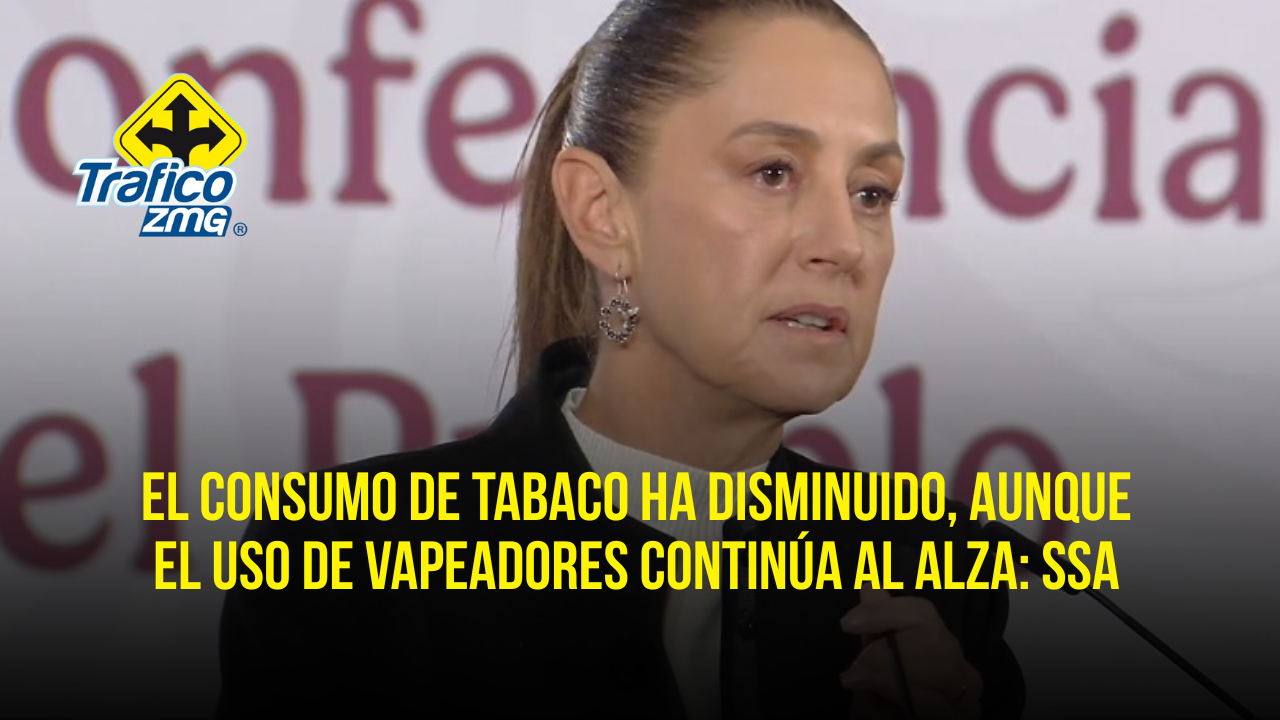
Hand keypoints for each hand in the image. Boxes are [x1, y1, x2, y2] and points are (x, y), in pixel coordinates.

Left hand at [839, 588, 981, 718]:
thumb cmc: (882, 708)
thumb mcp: (871, 670)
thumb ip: (875, 633)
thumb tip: (870, 587)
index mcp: (939, 647)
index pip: (922, 613)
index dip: (884, 612)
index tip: (848, 623)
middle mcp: (961, 666)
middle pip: (933, 638)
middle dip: (887, 651)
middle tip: (856, 669)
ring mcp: (968, 694)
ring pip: (941, 667)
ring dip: (893, 674)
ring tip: (863, 683)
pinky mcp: (967, 713)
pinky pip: (941, 703)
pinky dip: (909, 699)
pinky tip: (890, 703)